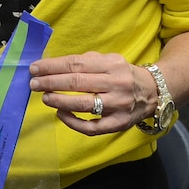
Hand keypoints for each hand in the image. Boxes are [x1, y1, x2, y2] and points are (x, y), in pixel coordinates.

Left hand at [28, 52, 153, 134]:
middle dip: (51, 82)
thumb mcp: (110, 60)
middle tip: (33, 83)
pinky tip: (60, 114)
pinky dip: (73, 122)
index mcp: (112, 64)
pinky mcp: (118, 124)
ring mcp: (118, 105)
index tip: (35, 68)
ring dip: (59, 101)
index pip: (76, 64)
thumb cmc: (123, 75)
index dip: (53, 66)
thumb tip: (55, 66)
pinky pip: (91, 127)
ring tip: (45, 97)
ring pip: (83, 104)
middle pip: (77, 82)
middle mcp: (116, 83)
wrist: (154, 92)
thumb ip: (87, 62)